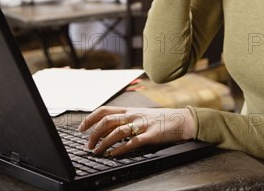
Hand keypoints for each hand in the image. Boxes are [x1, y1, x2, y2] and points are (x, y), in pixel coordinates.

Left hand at [78, 106, 194, 156]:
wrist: (181, 120)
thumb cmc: (160, 119)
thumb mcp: (140, 115)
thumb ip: (126, 120)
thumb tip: (107, 129)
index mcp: (129, 110)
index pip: (105, 110)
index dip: (90, 118)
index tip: (81, 128)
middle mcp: (133, 115)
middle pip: (108, 120)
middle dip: (94, 133)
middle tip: (87, 144)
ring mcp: (142, 124)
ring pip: (117, 131)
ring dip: (104, 142)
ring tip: (96, 151)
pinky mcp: (151, 135)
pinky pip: (133, 142)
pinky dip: (121, 149)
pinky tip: (113, 154)